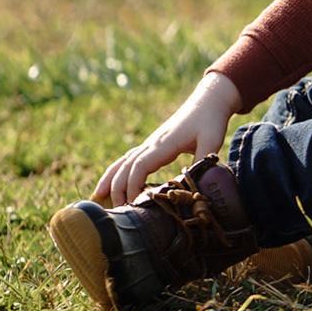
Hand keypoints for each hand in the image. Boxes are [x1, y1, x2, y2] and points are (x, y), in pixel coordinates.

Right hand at [93, 73, 243, 205]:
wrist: (208, 100)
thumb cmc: (210, 120)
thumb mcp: (212, 140)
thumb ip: (203, 161)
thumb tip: (194, 184)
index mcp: (164, 144)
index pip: (140, 165)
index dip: (133, 185)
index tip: (132, 204)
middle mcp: (152, 143)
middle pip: (126, 166)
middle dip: (118, 188)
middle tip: (117, 211)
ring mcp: (151, 143)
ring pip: (123, 161)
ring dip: (111, 179)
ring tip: (99, 197)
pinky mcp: (153, 144)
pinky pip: (130, 158)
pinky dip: (118, 170)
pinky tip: (112, 182)